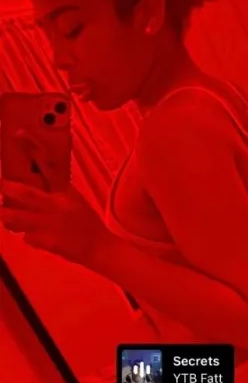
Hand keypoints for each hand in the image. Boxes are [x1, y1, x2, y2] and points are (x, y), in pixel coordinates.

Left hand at [0, 132, 108, 265]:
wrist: (101, 249)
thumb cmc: (85, 224)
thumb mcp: (72, 202)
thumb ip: (50, 195)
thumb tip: (22, 192)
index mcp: (65, 191)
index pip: (49, 165)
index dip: (32, 148)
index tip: (17, 133)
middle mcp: (59, 205)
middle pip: (27, 194)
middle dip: (8, 188)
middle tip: (0, 184)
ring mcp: (53, 224)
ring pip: (20, 218)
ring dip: (8, 217)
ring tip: (4, 215)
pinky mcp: (51, 242)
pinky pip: (29, 237)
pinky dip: (30, 238)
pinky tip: (39, 238)